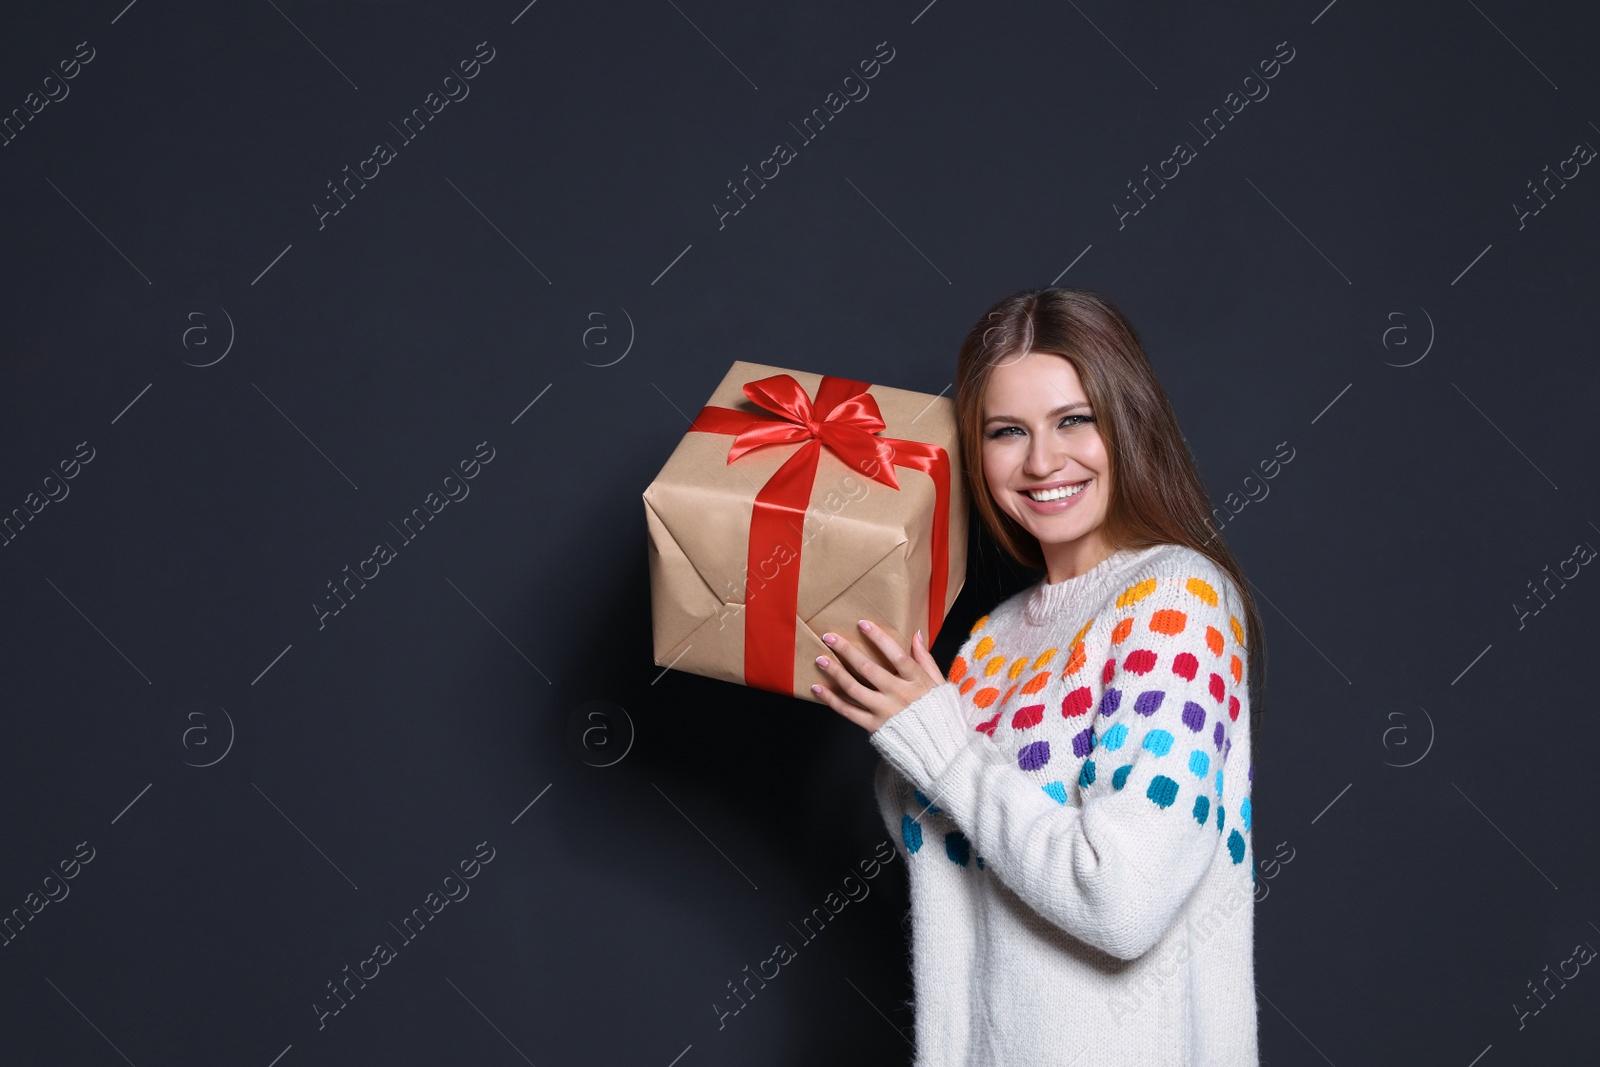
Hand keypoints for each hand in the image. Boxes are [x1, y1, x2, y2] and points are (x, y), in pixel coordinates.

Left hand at [811, 620, 945, 733]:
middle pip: (868, 670)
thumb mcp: (938, 683)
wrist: (938, 748)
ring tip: (821, 659)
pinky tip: (818, 688)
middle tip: (829, 637)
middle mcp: (899, 696)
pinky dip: (831, 700)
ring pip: (854, 689)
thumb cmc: (938, 711)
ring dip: (835, 672)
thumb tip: (916, 634)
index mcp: (916, 682)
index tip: (862, 623)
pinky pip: (848, 712)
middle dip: (847, 651)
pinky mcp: (874, 726)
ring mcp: (885, 712)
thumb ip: (925, 658)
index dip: (879, 638)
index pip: (897, 656)